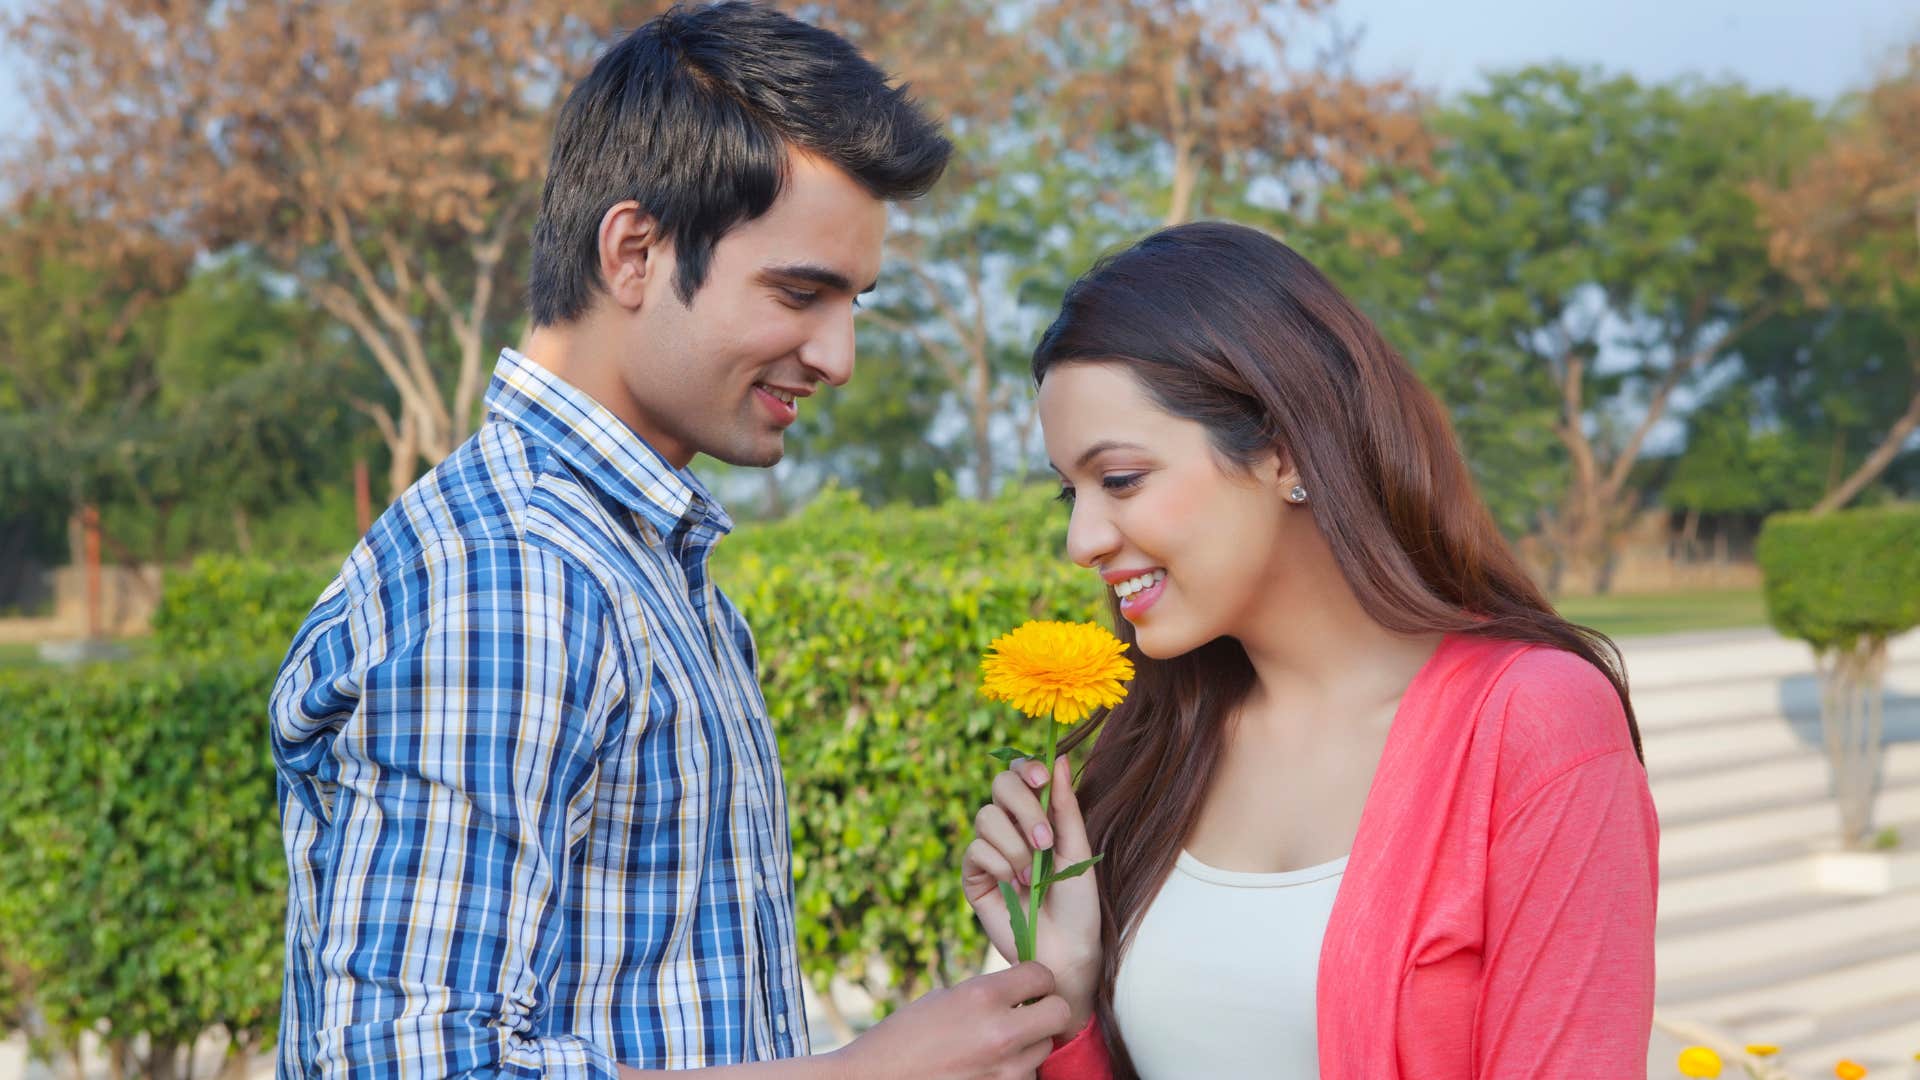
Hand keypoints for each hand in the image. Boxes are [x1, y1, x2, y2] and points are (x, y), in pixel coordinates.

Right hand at [828, 962, 1071, 1079]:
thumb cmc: (902, 1037)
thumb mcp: (944, 998)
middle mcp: (1001, 1033)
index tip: (1026, 985)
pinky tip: (985, 1068)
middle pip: (1059, 1013)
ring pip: (1044, 1050)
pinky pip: (1026, 1078)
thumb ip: (986, 993)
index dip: (1035, 979)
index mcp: (982, 996)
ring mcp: (1004, 1071)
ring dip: (1028, 1045)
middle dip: (1045, 1009)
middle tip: (1026, 1012)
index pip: (1042, 975)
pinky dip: (1012, 1072)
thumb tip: (1020, 992)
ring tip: (993, 1045)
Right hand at [961, 755, 1101, 1033]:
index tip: (1041, 777)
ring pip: (986, 817)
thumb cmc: (1080, 904)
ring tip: (1032, 876)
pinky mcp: (974, 876)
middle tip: (1045, 841)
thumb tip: (1061, 757)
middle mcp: (1011, 828)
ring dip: (1014, 846)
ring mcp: (990, 851)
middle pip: (999, 786)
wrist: (1067, 951)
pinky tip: (1013, 887)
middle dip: (1023, 807)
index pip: (1020, 774)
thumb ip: (1066, 806)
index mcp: (1038, 816)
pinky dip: (998, 865)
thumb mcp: (1078, 850)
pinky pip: (976, 850)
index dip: (1025, 768)